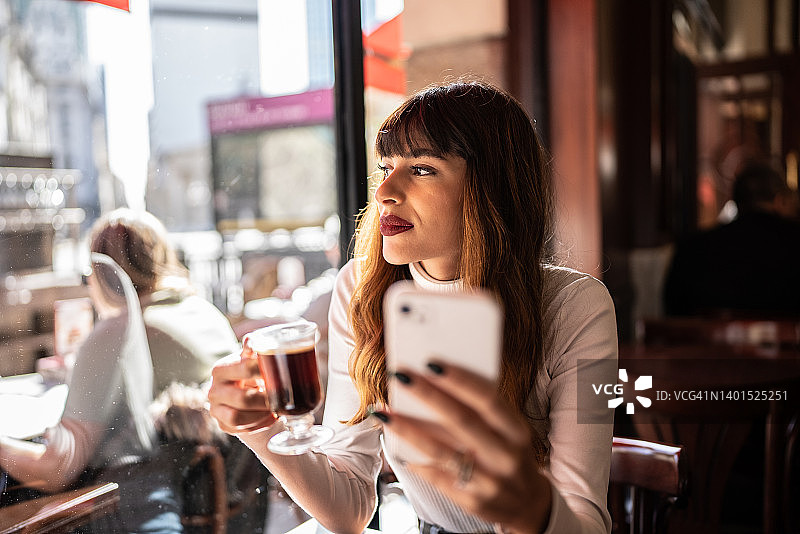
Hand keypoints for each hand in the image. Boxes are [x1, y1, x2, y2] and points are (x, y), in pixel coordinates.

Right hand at [207, 352, 276, 433]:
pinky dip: (259, 424)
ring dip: (261, 414)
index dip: (265, 372)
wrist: (245, 393)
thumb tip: (252, 340)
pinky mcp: (222, 425)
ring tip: (276, 409)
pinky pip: (240, 428)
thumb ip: (253, 350)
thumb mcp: (252, 360)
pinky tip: (270, 417)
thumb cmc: (251, 373)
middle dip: (266, 400)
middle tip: (283, 397)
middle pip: (242, 398)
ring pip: (237, 417)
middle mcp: (213, 390)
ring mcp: (216, 409)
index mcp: (221, 369)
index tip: (282, 374)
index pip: (245, 369)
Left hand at [374, 362, 551, 533]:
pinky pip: (436, 476)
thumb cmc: (510, 454)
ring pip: (441, 451)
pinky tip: (396, 446)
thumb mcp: (510, 431)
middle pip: (462, 421)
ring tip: (384, 413)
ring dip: (409, 430)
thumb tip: (438, 381)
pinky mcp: (472, 502)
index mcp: (517, 432)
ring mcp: (490, 482)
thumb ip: (483, 411)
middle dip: (428, 396)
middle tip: (401, 376)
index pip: (488, 400)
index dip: (460, 380)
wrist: (528, 504)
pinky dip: (414, 459)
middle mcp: (506, 456)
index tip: (432, 362)